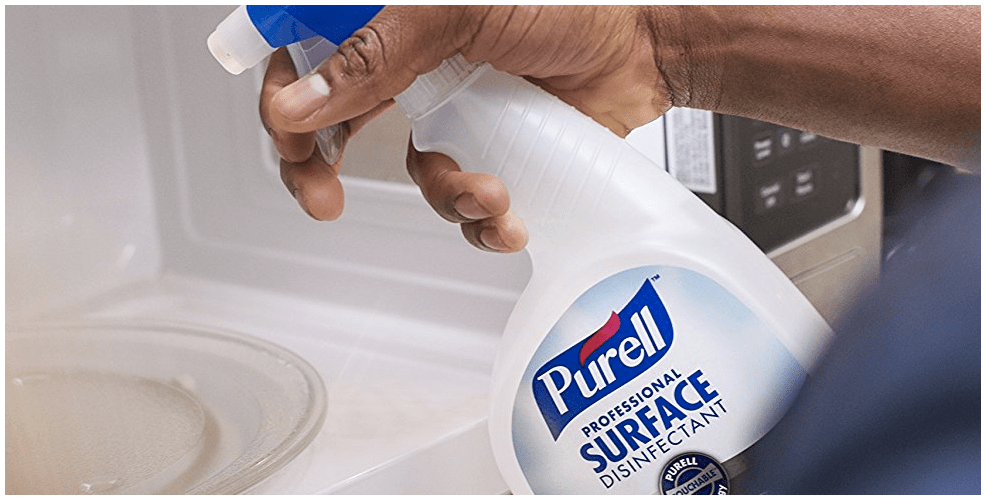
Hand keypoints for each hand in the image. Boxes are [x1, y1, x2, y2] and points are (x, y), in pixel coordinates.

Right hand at [260, 6, 668, 251]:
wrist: (645, 50)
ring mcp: (450, 115)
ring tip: (489, 189)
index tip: (287, 137)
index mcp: (394, 21)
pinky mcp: (489, 154)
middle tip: (321, 199)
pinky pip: (462, 203)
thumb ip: (378, 52)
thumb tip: (302, 101)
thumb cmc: (570, 7)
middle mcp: (413, 69)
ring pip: (411, 175)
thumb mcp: (462, 12)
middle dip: (322, 170)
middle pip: (334, 124)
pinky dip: (481, 221)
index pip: (307, 54)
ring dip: (444, 196)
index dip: (284, 97)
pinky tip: (509, 216)